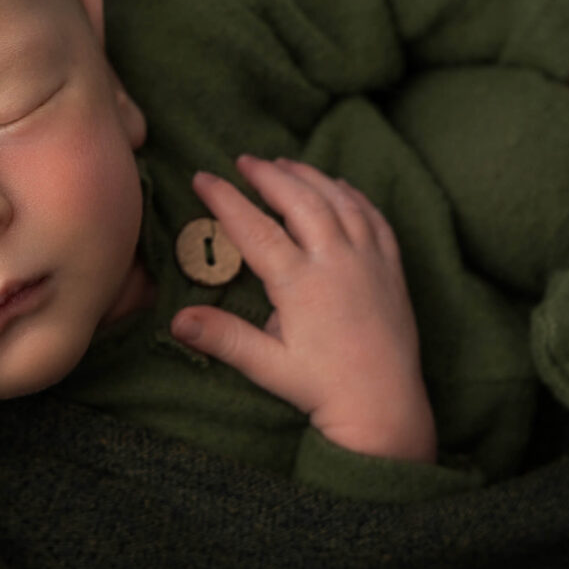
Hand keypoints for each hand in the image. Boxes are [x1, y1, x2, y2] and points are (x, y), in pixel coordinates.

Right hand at [168, 155, 436, 463]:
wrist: (385, 407)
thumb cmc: (322, 389)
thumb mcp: (267, 366)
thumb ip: (223, 338)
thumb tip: (176, 320)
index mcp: (301, 283)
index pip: (255, 228)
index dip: (225, 200)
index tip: (202, 178)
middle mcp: (336, 262)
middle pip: (299, 201)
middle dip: (269, 176)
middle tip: (244, 161)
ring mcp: (368, 261)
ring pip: (338, 201)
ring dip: (310, 177)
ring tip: (285, 164)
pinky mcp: (392, 268)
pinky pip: (374, 218)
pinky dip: (353, 196)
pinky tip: (340, 187)